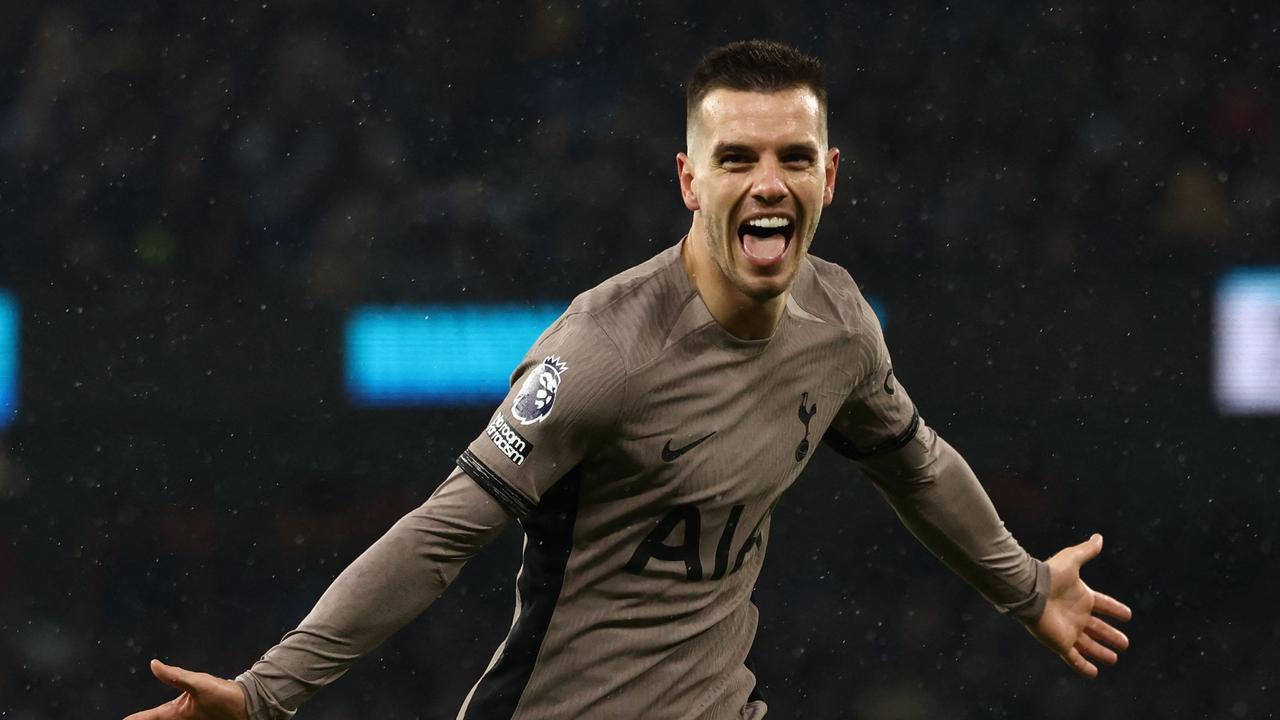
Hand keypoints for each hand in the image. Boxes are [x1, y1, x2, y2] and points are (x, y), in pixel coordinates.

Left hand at [124, 659, 247, 719]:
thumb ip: (175, 675)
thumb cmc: (222, 695)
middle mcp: (183, 718)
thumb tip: (153, 664)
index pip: (152, 716)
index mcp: (177, 713)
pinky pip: (181, 719)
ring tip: (151, 718)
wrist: (247, 703)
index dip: (137, 718)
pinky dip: (171, 717)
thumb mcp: (198, 683)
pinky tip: (174, 715)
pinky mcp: (201, 716)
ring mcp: (192, 718)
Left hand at [1030, 533, 1131, 677]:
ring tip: (1114, 658)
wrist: (1029, 591)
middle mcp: (1076, 615)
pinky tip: (1094, 673)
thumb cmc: (1050, 576)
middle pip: (1097, 628)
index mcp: (1082, 597)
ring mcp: (1069, 630)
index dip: (1115, 609)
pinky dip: (1084, 666)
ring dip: (1100, 652)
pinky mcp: (1060, 643)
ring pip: (1088, 645)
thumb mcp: (1072, 560)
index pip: (1103, 604)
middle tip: (1125, 643)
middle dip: (1111, 635)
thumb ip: (1086, 551)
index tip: (1128, 615)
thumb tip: (1099, 537)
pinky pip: (1074, 658)